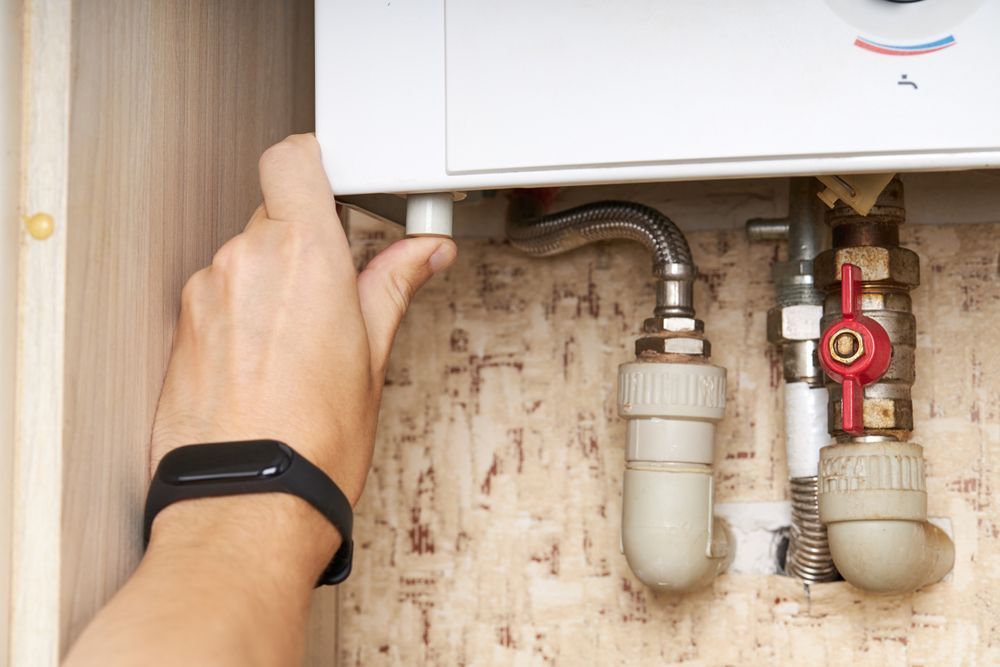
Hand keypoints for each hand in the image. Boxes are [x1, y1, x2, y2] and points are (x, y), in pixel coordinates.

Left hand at [149, 134, 455, 505]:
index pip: (293, 159)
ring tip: (296, 345)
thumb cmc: (314, 440)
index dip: (315, 163)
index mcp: (304, 254)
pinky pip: (217, 295)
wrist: (250, 502)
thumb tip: (423, 253)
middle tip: (334, 293)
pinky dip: (240, 313)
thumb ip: (392, 285)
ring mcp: (206, 293)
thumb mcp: (373, 355)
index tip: (336, 188)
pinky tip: (263, 363)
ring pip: (243, 257)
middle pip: (273, 213)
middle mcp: (244, 261)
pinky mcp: (181, 327)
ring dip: (270, 281)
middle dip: (304, 242)